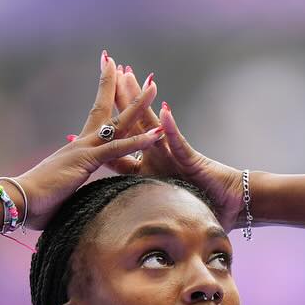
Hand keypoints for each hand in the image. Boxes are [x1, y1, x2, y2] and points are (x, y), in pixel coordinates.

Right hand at [11, 51, 164, 230]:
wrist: (20, 202)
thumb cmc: (36, 202)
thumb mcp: (61, 192)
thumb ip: (71, 186)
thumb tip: (73, 193)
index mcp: (77, 150)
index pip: (96, 119)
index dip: (104, 99)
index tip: (110, 80)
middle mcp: (81, 143)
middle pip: (103, 108)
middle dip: (116, 86)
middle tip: (125, 65)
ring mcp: (84, 150)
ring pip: (117, 122)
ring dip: (137, 104)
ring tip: (153, 86)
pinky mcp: (86, 161)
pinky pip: (117, 149)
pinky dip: (138, 142)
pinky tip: (156, 134)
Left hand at [97, 62, 244, 232]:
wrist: (231, 206)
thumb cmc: (200, 208)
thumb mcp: (159, 210)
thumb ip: (140, 213)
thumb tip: (119, 231)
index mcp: (146, 169)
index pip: (117, 151)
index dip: (98, 141)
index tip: (73, 133)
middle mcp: (157, 155)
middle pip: (131, 124)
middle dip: (119, 99)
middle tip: (107, 72)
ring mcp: (173, 154)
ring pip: (152, 123)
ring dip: (140, 100)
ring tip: (130, 76)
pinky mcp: (191, 159)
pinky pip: (178, 141)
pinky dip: (169, 127)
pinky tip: (162, 110)